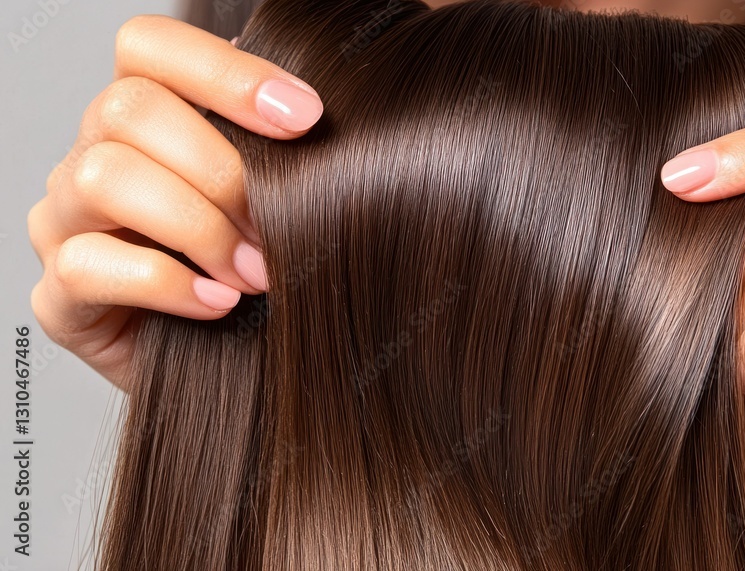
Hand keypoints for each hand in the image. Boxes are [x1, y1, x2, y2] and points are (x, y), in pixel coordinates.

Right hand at [28, 15, 323, 388]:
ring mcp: (65, 222)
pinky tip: (221, 305)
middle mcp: (91, 155)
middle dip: (221, 171)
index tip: (306, 118)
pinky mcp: (59, 295)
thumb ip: (274, 150)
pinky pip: (88, 266)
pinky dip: (169, 284)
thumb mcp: (271, 201)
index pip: (148, 46)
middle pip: (127, 109)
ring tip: (255, 273)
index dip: (225, 71)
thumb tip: (310, 114)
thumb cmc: (257, 269)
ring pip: (103, 179)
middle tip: (275, 227)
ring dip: (198, 228)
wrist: (237, 361)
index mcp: (144, 116)